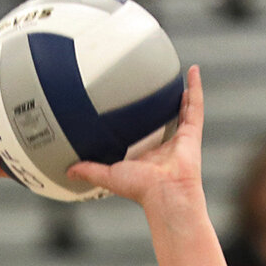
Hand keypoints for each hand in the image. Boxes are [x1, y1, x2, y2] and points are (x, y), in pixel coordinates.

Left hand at [68, 64, 204, 206]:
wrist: (165, 193)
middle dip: (163, 106)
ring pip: (184, 110)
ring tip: (178, 75)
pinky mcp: (192, 133)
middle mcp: (166, 147)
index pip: (144, 135)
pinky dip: (196, 88)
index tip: (133, 109)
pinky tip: (193, 71)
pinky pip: (195, 106)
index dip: (140, 122)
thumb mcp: (109, 176)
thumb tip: (69, 171)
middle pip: (165, 121)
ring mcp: (181, 139)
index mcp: (149, 156)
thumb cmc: (142, 189)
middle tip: (157, 87)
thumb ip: (90, 170)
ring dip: (183, 93)